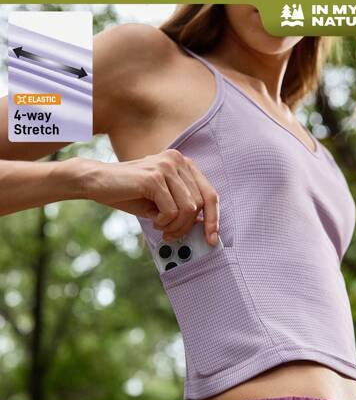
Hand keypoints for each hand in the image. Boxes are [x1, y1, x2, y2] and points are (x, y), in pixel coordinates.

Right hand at [77, 149, 219, 245]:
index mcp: (182, 164)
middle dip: (187, 226)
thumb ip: (182, 207)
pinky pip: (171, 210)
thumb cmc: (129, 193)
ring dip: (175, 226)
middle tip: (171, 236)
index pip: (209, 193)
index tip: (212, 238)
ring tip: (160, 228)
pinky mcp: (154, 178)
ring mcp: (166, 166)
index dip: (214, 218)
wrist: (96, 182)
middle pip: (200, 204)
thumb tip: (204, 227)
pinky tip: (153, 221)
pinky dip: (163, 222)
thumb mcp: (161, 200)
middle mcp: (177, 160)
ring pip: (189, 209)